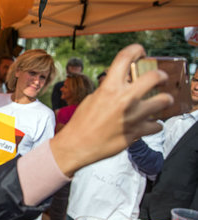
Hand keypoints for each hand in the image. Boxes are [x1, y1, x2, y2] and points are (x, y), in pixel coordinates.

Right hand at [51, 44, 172, 176]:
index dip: (136, 50)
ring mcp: (133, 116)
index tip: (140, 52)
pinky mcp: (137, 132)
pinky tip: (148, 124)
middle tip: (160, 79)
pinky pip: (156, 125)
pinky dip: (153, 124)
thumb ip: (110, 89)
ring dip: (164, 100)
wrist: (77, 145)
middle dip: (160, 76)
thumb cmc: (81, 122)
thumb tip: (123, 82)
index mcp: (109, 87)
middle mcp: (124, 99)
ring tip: (161, 102)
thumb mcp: (92, 98)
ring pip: (164, 101)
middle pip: (155, 77)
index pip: (126, 57)